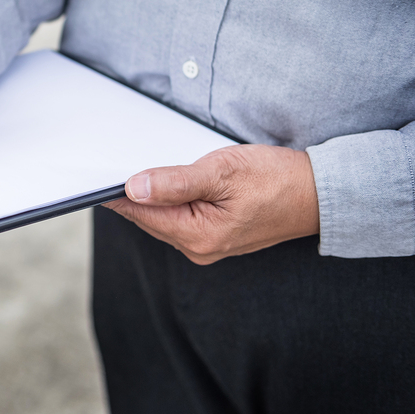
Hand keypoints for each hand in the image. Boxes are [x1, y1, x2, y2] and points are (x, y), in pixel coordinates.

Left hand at [104, 144, 319, 264]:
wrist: (319, 194)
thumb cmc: (277, 179)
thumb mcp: (223, 172)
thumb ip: (176, 182)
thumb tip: (135, 187)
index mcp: (198, 236)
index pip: (140, 213)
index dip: (116, 193)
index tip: (95, 178)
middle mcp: (198, 248)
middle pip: (148, 218)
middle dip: (131, 194)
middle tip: (113, 166)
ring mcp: (207, 246)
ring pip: (162, 219)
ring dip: (150, 197)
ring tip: (139, 170)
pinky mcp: (215, 237)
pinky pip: (178, 219)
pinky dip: (168, 202)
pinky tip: (166, 184)